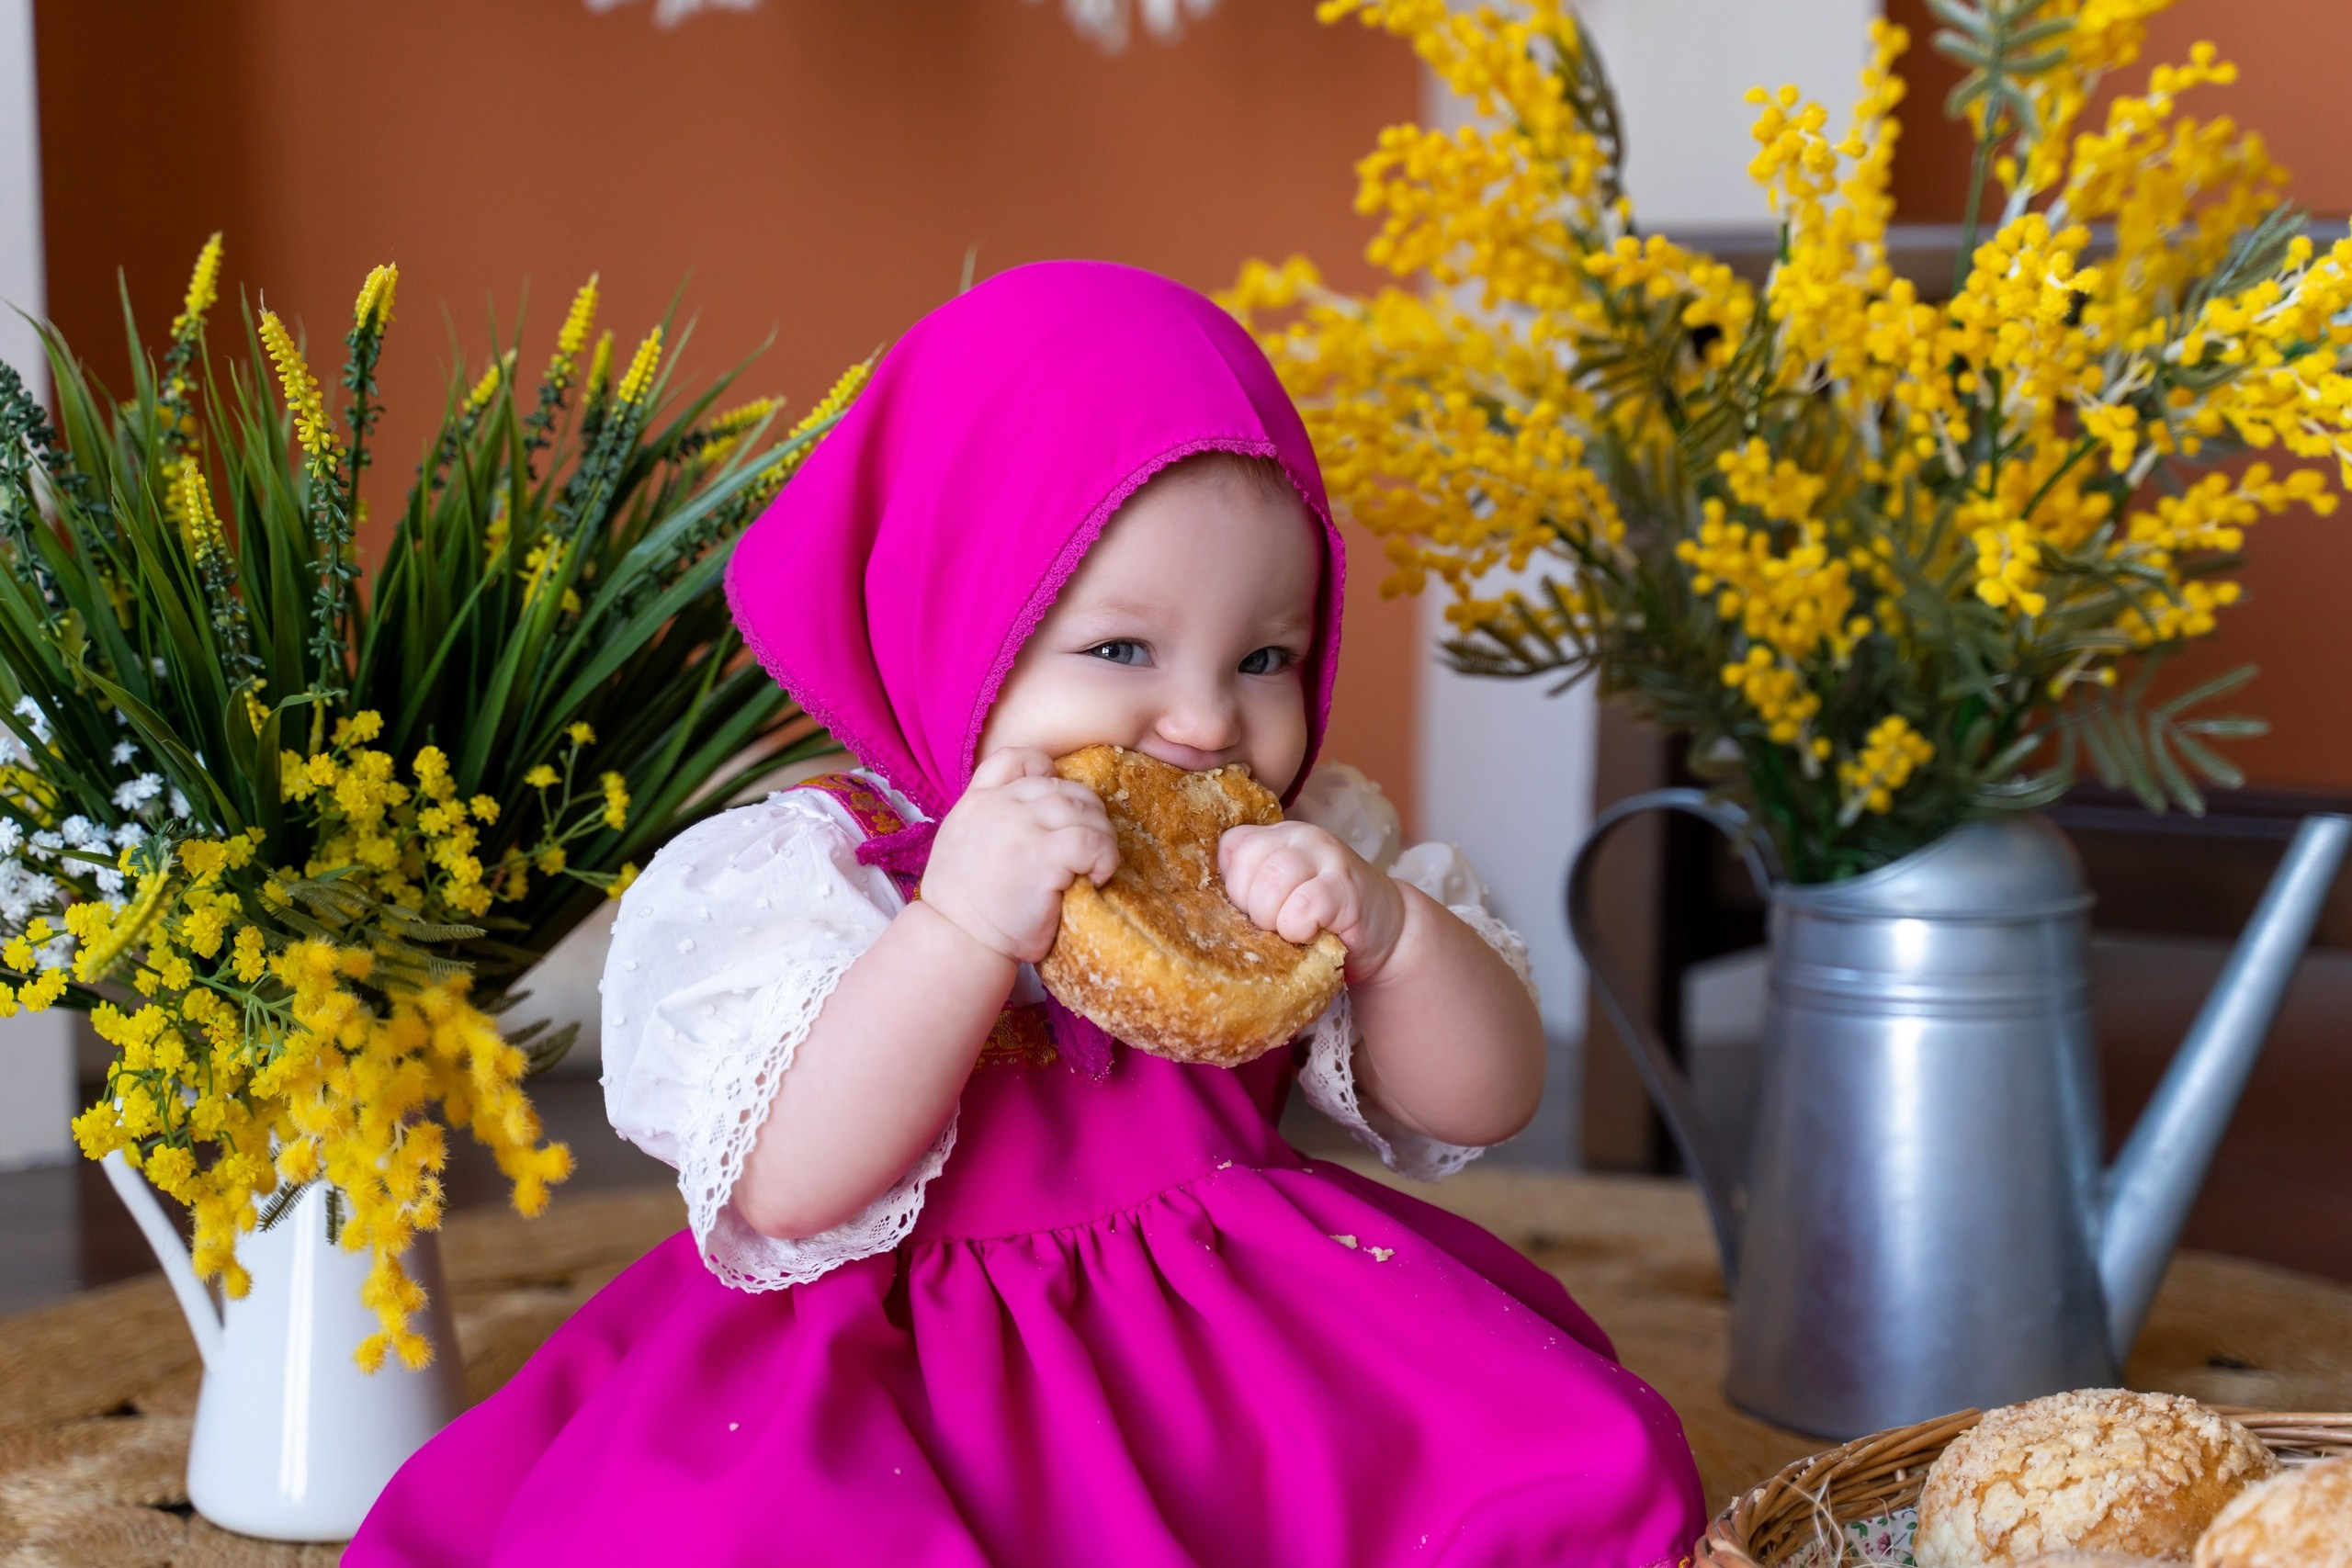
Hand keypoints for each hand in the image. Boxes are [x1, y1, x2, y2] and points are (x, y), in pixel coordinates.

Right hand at [920, 748, 1118, 962]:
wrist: (957, 940)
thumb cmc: (965, 906)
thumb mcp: (961, 844)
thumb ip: (990, 820)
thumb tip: (1032, 817)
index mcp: (979, 800)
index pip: (1018, 758)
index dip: (1048, 773)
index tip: (1059, 808)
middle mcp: (1000, 805)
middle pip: (1064, 787)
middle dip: (1086, 815)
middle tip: (1087, 849)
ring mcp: (1022, 827)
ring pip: (1084, 810)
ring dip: (1100, 838)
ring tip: (1095, 866)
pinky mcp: (1045, 856)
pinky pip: (1093, 841)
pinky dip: (1105, 857)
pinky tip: (1096, 878)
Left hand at [1218, 821, 1406, 979]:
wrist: (1385, 931)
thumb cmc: (1320, 919)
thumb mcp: (1278, 897)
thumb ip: (1248, 890)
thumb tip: (1201, 909)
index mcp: (1275, 837)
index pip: (1231, 847)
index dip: (1233, 887)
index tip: (1252, 910)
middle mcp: (1300, 837)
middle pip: (1247, 864)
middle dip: (1252, 908)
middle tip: (1275, 926)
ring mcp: (1326, 856)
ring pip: (1272, 882)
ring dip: (1274, 920)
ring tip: (1291, 931)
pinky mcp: (1346, 885)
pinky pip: (1303, 906)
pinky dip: (1298, 929)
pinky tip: (1311, 934)